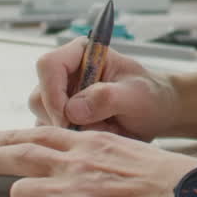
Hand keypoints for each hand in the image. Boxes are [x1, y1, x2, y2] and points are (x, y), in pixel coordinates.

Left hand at [0, 127, 196, 196]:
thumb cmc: (166, 179)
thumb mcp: (129, 151)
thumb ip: (101, 154)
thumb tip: (88, 166)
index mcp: (90, 142)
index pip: (42, 134)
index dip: (14, 136)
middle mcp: (74, 161)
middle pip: (19, 154)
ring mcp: (68, 189)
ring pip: (20, 188)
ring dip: (22, 194)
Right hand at [29, 38, 176, 139]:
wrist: (157, 114)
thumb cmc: (150, 96)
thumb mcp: (136, 95)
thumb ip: (107, 97)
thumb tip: (73, 109)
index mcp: (81, 53)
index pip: (48, 65)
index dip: (53, 93)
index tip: (68, 118)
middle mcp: (65, 75)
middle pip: (39, 97)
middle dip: (63, 120)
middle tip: (95, 129)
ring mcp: (61, 99)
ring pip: (43, 120)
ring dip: (72, 133)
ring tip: (107, 130)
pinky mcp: (61, 121)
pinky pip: (53, 136)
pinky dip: (74, 142)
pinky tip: (100, 136)